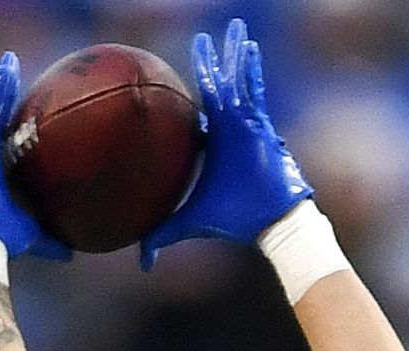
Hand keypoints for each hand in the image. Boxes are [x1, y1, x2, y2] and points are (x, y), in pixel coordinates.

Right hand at [0, 53, 70, 260]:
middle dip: (3, 99)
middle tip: (13, 77)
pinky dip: (0, 90)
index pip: (6, 145)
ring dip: (1, 87)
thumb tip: (71, 252)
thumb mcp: (31, 234)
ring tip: (10, 64)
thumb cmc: (1, 239)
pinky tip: (8, 68)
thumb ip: (50, 241)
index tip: (23, 117)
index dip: (13, 130)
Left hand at [139, 16, 314, 268]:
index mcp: (213, 142)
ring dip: (234, 54)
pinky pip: (254, 90)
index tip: (182, 77)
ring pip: (238, 81)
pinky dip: (252, 69)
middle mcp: (230, 128)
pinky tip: (248, 46)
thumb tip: (139, 262)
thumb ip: (162, 236)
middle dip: (212, 60)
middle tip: (202, 37)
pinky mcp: (261, 124)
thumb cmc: (235, 219)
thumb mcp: (190, 223)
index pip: (199, 110)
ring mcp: (247, 123)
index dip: (193, 93)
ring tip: (233, 29)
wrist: (270, 223)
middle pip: (218, 86)